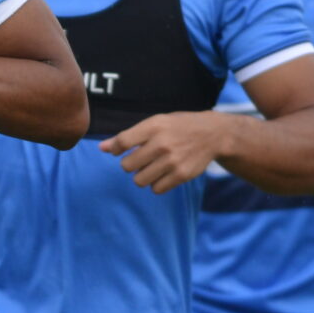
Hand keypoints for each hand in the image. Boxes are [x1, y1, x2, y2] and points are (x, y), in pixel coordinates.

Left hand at [101, 110, 231, 191]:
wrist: (213, 134)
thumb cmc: (177, 127)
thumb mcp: (155, 123)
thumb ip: (128, 136)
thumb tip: (101, 148)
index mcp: (154, 126)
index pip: (122, 143)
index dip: (116, 150)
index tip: (120, 151)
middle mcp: (162, 143)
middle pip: (127, 166)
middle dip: (130, 165)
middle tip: (141, 159)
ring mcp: (172, 160)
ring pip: (139, 180)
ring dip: (142, 176)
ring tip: (152, 167)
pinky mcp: (181, 175)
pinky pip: (156, 189)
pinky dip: (156, 184)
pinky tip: (163, 174)